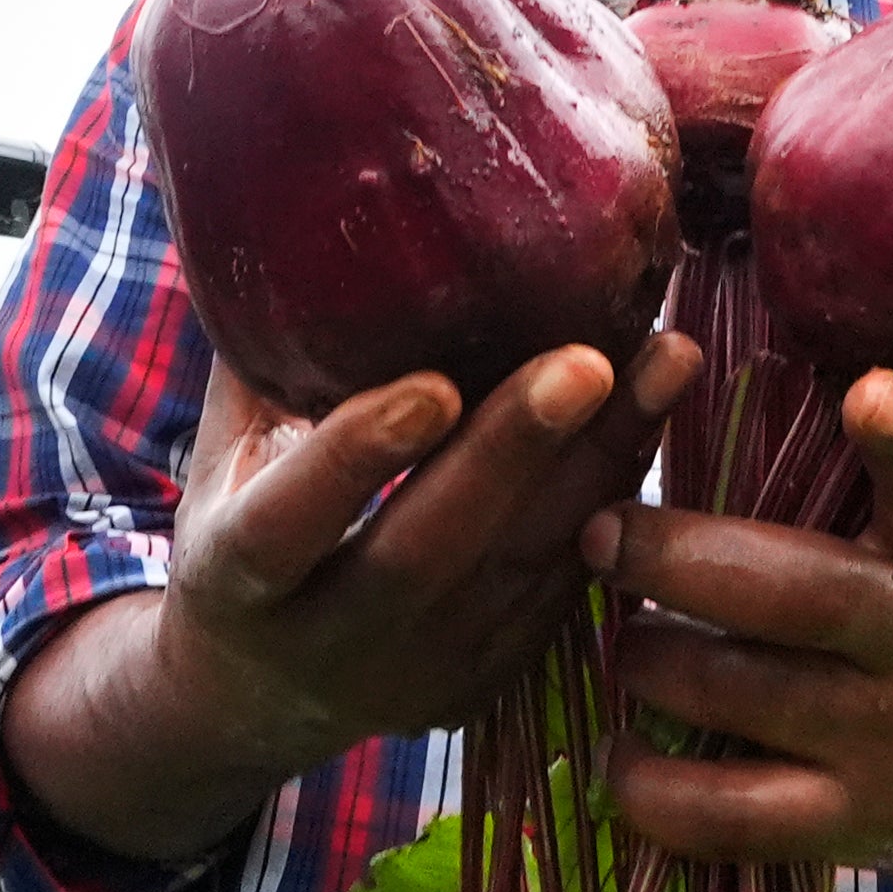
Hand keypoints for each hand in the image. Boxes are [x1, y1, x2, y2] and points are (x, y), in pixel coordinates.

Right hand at [5, 333, 701, 863]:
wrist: (254, 694)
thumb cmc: (241, 519)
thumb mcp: (223, 453)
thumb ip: (266, 357)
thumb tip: (294, 198)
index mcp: (237, 580)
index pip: (289, 525)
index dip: (358, 459)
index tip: (430, 385)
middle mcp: (328, 642)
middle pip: (428, 551)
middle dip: (513, 453)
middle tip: (588, 359)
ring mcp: (419, 673)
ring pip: (522, 567)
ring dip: (601, 459)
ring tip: (669, 356)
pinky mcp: (490, 681)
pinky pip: (566, 582)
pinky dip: (614, 490)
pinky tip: (657, 404)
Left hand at [586, 369, 892, 891]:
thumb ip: (878, 491)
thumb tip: (740, 383)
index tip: (869, 388)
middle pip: (794, 593)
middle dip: (677, 558)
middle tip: (600, 533)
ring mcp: (892, 742)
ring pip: (736, 693)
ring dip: (648, 660)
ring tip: (615, 639)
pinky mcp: (855, 824)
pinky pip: (727, 813)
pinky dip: (650, 787)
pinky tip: (618, 756)